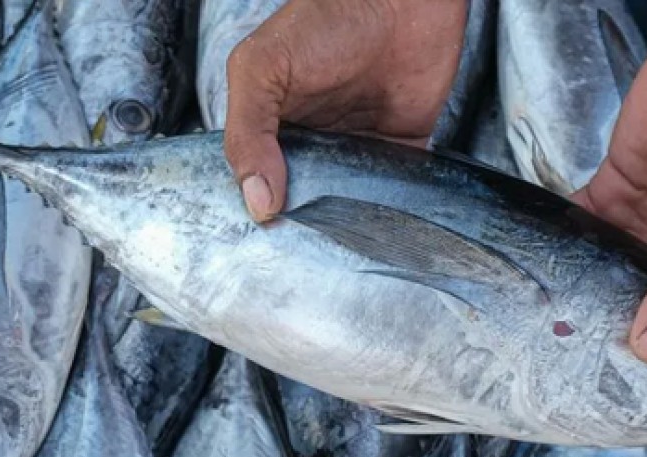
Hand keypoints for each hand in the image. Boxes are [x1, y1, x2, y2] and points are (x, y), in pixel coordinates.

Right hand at [223, 0, 467, 219]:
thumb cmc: (328, 18)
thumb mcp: (263, 68)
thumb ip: (248, 133)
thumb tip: (257, 202)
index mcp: (269, 125)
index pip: (252, 180)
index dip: (253, 206)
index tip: (262, 229)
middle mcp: (310, 142)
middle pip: (298, 200)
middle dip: (298, 223)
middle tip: (300, 244)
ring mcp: (354, 149)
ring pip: (343, 205)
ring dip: (343, 224)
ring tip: (340, 239)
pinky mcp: (398, 152)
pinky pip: (391, 195)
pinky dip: (388, 210)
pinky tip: (380, 222)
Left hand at [573, 26, 646, 362]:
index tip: (612, 383)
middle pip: (636, 302)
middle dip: (603, 323)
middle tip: (561, 358)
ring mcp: (643, 222)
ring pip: (602, 269)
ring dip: (575, 288)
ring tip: (540, 321)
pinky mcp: (611, 192)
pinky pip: (579, 227)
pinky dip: (558, 242)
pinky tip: (532, 263)